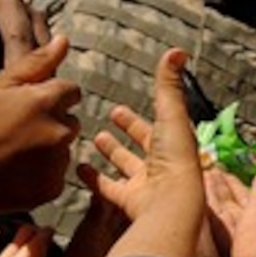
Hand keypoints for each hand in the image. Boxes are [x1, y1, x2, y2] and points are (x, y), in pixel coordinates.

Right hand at [0, 0, 49, 95]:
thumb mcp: (12, 66)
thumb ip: (33, 73)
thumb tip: (55, 98)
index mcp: (29, 14)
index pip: (42, 40)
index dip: (43, 69)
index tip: (41, 97)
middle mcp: (4, 0)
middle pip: (15, 30)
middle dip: (16, 64)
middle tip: (15, 96)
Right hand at [0, 34, 79, 213]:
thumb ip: (36, 62)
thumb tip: (64, 40)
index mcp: (48, 100)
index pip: (71, 92)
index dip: (49, 97)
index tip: (25, 108)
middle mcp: (60, 131)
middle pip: (71, 122)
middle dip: (51, 123)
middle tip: (14, 132)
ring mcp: (57, 162)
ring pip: (63, 151)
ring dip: (47, 151)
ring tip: (11, 153)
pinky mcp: (52, 189)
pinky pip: (55, 177)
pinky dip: (41, 176)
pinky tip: (14, 173)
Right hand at [86, 49, 204, 256]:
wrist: (171, 205)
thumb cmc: (175, 159)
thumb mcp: (171, 114)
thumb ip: (168, 85)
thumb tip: (177, 50)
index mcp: (174, 144)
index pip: (157, 125)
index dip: (139, 117)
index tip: (120, 109)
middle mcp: (161, 165)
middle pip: (143, 145)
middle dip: (129, 131)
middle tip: (110, 116)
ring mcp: (146, 185)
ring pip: (126, 166)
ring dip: (112, 153)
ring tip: (94, 138)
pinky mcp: (130, 202)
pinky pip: (109, 189)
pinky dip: (95, 180)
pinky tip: (78, 168)